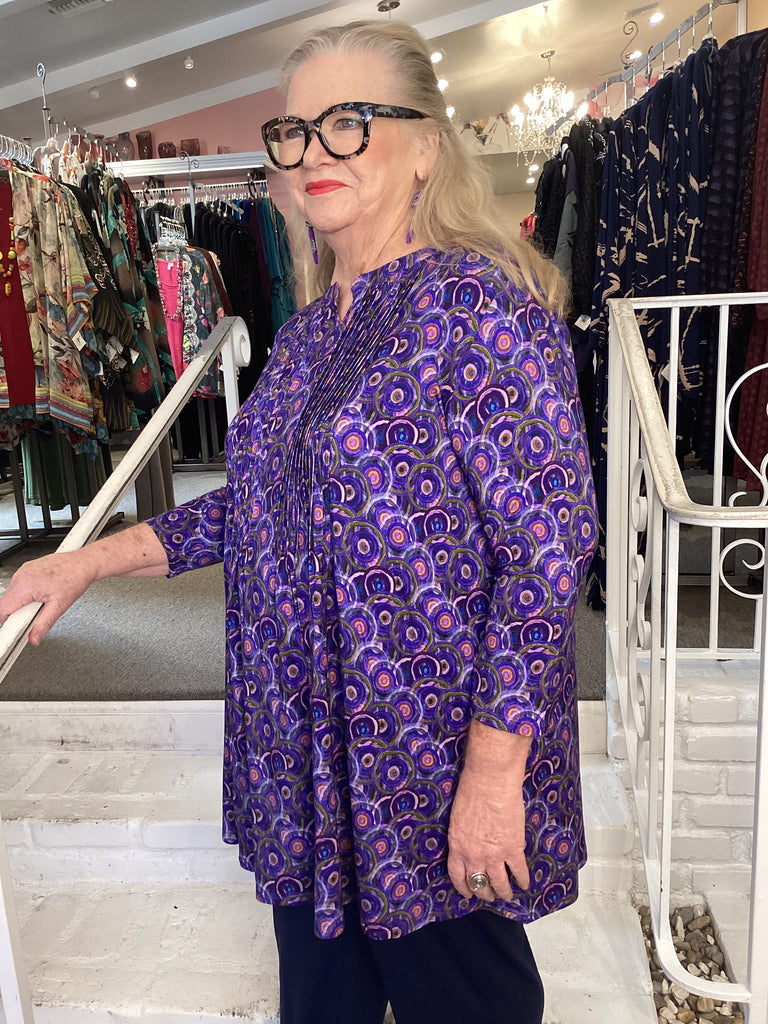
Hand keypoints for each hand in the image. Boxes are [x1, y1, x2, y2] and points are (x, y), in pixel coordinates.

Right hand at [0, 524, 168, 646]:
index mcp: (24, 585)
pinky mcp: (28, 569)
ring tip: (44, 601)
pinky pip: (20, 587)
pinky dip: (28, 594)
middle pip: (8, 604)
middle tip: (38, 613)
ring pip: (14, 596)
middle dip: (19, 613)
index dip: (9, 624)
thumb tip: (34, 638)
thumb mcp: (59, 607)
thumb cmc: (75, 578)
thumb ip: (43, 625)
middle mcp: (20, 576)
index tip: (14, 632)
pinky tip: (44, 593)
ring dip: (24, 604)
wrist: (84, 563)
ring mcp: (23, 571)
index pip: (3, 611)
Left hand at [447, 761, 529, 901]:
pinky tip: (525, 884)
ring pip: (499, 884)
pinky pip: (519, 872)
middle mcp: (474, 856)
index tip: (467, 894)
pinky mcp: (513, 849)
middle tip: (490, 896)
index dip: (463, 887)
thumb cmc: (471, 790)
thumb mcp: (458, 818)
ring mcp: (494, 855)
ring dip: (504, 892)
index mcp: (457, 846)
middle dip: (484, 893)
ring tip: (507, 896)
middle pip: (479, 883)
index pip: (457, 875)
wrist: (489, 781)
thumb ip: (463, 835)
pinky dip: (523, 880)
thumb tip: (471, 842)